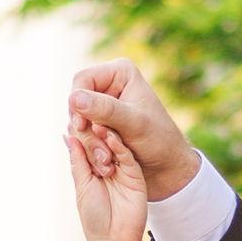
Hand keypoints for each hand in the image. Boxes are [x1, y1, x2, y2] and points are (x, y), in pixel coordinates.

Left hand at [67, 122, 147, 240]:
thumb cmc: (94, 217)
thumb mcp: (82, 185)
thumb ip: (78, 160)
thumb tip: (68, 134)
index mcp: (92, 167)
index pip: (86, 144)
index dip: (80, 131)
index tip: (72, 114)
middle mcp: (108, 165)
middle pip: (100, 140)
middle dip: (92, 130)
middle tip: (85, 115)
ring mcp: (123, 169)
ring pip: (114, 145)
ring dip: (105, 134)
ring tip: (97, 122)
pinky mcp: (135, 175)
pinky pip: (128, 156)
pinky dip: (119, 145)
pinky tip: (111, 135)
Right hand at [68, 59, 198, 201]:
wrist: (167, 166)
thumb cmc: (158, 141)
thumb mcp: (133, 124)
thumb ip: (105, 110)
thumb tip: (73, 98)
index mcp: (120, 73)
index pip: (82, 79)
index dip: (76, 102)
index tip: (81, 126)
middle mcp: (109, 86)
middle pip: (76, 102)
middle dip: (84, 128)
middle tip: (100, 150)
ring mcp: (103, 107)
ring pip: (77, 121)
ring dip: (88, 143)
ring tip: (107, 160)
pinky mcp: (100, 126)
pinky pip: (82, 135)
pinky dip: (90, 149)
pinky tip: (105, 161)